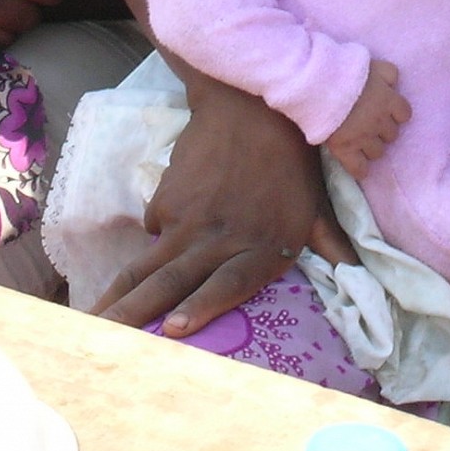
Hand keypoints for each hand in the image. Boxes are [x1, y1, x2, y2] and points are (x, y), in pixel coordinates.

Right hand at [94, 78, 352, 337]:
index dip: (201, 308)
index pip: (229, 285)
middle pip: (172, 285)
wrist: (250, 105)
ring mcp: (190, 219)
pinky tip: (146, 254)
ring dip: (117, 298)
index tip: (173, 332)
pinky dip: (151, 245)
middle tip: (104, 345)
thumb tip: (359, 277)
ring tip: (90, 323)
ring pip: (148, 267)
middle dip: (135, 319)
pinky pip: (155, 231)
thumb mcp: (316, 206)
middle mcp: (222, 238)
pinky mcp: (167, 199)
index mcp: (263, 245)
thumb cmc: (291, 162)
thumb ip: (331, 245)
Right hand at [326, 60, 409, 179]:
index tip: (385, 110)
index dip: (395, 113)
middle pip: (392, 135)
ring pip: (378, 153)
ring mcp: (363, 138)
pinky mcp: (345, 150)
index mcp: (388, 100)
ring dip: (371, 147)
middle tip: (369, 123)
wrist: (319, 84)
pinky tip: (356, 163)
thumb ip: (389, 73)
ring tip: (359, 139)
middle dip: (382, 130)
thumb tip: (394, 83)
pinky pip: (360, 169)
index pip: (405, 114)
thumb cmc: (345, 70)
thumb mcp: (373, 64)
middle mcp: (379, 122)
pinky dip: (359, 168)